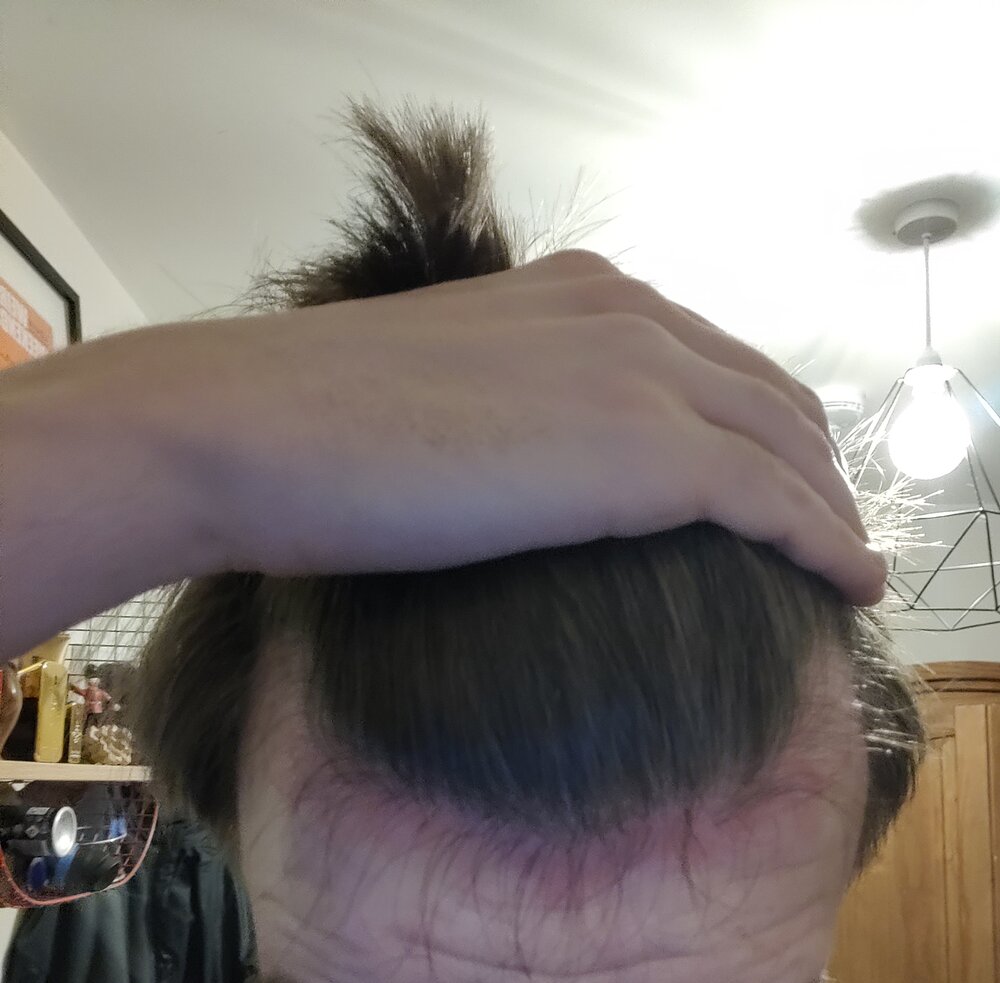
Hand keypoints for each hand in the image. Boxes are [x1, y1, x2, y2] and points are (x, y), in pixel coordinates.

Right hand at [215, 249, 884, 603]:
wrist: (251, 428)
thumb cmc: (311, 422)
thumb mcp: (442, 387)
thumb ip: (513, 398)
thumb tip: (534, 455)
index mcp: (575, 294)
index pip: (710, 357)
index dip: (758, 420)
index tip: (776, 477)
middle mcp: (625, 317)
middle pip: (769, 394)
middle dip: (810, 462)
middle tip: (823, 524)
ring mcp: (642, 379)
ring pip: (789, 445)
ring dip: (830, 505)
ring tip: (845, 559)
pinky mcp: (649, 457)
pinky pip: (778, 504)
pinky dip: (826, 543)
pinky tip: (850, 582)